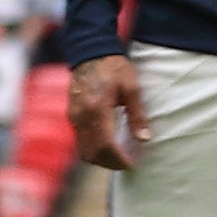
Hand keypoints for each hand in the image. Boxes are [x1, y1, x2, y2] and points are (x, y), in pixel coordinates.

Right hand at [69, 53, 147, 173]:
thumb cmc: (114, 68)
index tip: (131, 164)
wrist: (90, 52)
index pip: (104, 145)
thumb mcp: (132, 88)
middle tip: (127, 164)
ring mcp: (73, 117)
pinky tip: (108, 146)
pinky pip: (79, 140)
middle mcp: (80, 117)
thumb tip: (144, 139)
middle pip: (91, 153)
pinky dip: (93, 149)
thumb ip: (138, 114)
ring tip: (119, 158)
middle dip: (109, 163)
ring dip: (100, 159)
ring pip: (82, 149)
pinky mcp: (71, 115)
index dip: (117, 159)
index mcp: (96, 109)